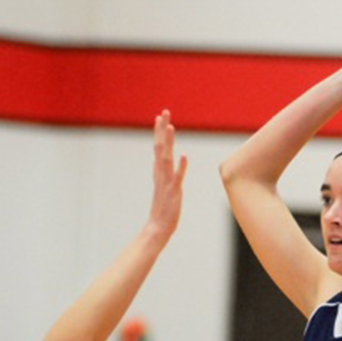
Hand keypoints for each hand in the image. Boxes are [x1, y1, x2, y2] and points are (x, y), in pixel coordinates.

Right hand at [147, 110, 187, 239]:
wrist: (158, 228)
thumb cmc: (162, 209)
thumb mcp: (161, 187)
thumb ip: (159, 173)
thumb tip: (156, 161)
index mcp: (159, 172)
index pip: (158, 148)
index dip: (159, 132)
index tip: (160, 116)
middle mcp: (162, 174)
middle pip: (160, 147)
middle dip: (162, 129)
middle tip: (165, 112)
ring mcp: (167, 182)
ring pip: (166, 158)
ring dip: (168, 142)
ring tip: (171, 127)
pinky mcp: (173, 192)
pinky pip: (177, 177)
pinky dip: (181, 166)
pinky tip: (185, 155)